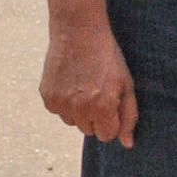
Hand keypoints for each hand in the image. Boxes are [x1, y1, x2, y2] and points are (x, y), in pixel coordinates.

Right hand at [41, 15, 138, 145]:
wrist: (78, 31)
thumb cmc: (107, 57)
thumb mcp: (126, 84)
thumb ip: (129, 116)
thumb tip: (127, 145)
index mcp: (103, 106)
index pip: (107, 135)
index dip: (111, 121)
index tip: (110, 103)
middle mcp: (80, 108)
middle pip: (89, 131)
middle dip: (95, 117)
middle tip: (97, 91)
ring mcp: (61, 103)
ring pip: (72, 122)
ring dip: (78, 110)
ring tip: (83, 85)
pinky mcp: (47, 97)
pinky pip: (58, 111)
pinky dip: (64, 102)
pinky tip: (70, 82)